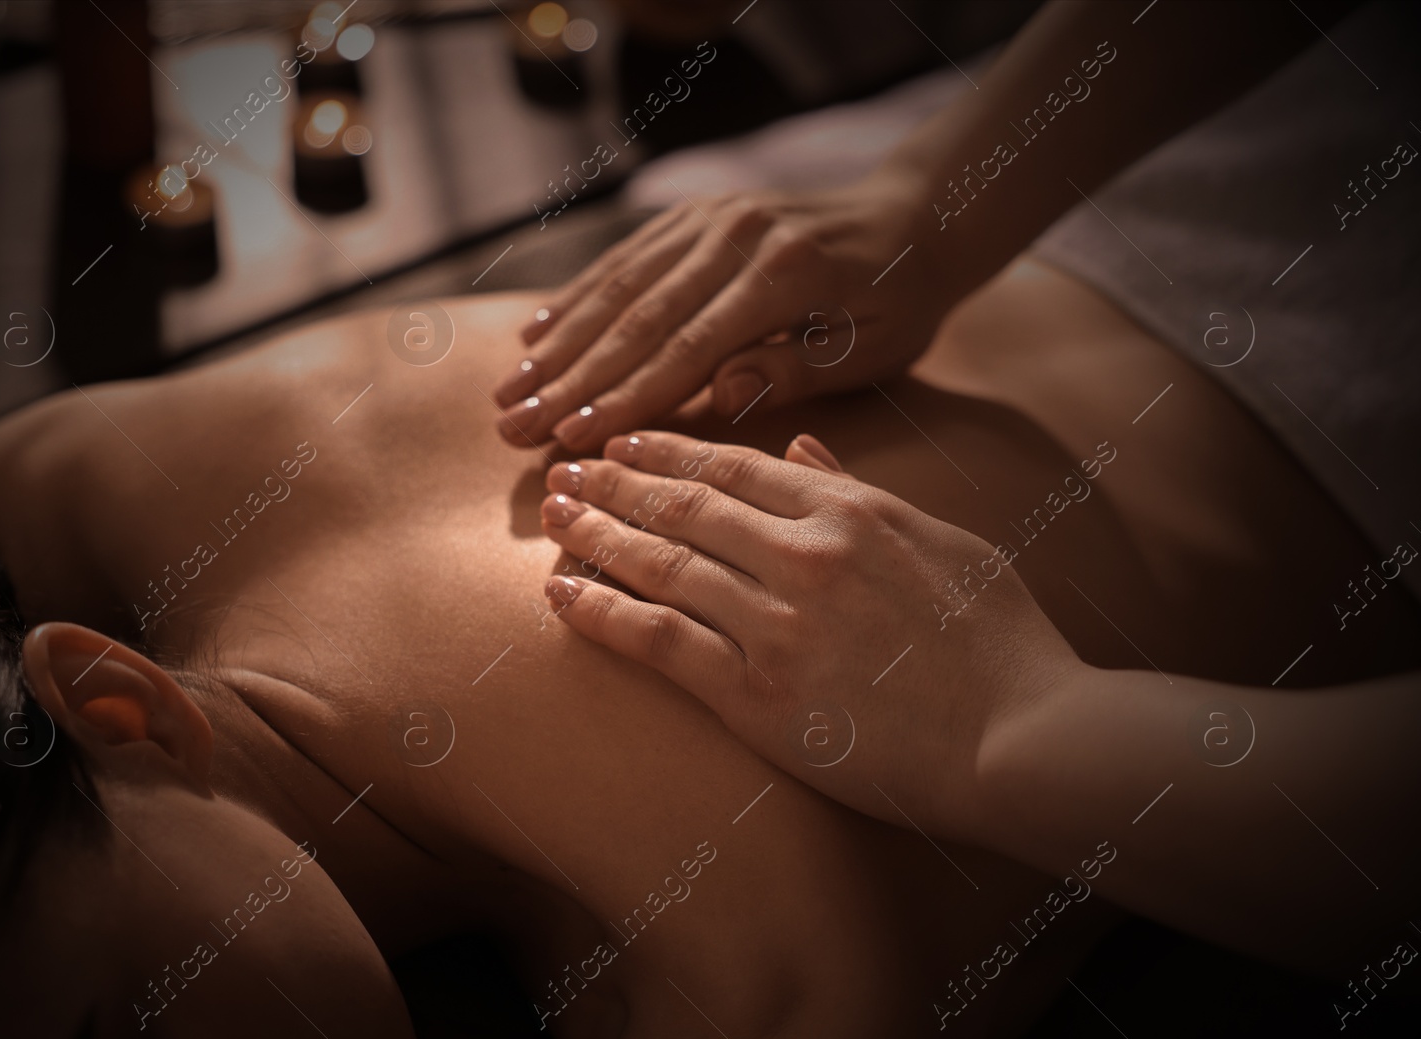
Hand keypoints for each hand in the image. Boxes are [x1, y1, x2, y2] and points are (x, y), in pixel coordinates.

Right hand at [493, 172, 951, 452]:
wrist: (914, 216)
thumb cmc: (897, 303)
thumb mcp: (870, 349)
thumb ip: (792, 369)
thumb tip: (716, 397)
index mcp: (782, 274)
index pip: (687, 347)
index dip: (623, 398)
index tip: (570, 442)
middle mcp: (735, 235)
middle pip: (636, 317)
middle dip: (568, 380)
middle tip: (511, 429)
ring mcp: (710, 217)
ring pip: (618, 286)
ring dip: (557, 344)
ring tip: (507, 394)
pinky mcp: (695, 213)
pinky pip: (626, 259)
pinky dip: (576, 297)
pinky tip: (535, 335)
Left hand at [536, 431, 1079, 838]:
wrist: (1021, 737)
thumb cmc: (1000, 643)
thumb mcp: (946, 541)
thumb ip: (863, 492)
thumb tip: (801, 446)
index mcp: (852, 511)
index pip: (736, 466)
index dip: (670, 451)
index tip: (626, 442)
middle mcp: (804, 554)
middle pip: (685, 506)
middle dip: (616, 482)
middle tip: (567, 469)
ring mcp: (776, 623)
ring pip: (661, 563)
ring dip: (596, 535)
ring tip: (552, 516)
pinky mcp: (756, 694)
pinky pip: (660, 641)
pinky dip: (603, 613)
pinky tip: (561, 596)